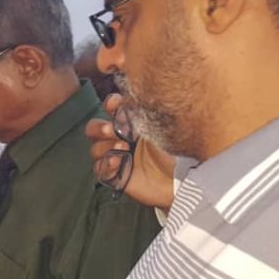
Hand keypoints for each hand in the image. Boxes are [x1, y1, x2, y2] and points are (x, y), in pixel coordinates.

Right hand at [86, 94, 175, 209]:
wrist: (183, 181)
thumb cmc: (180, 152)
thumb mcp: (162, 127)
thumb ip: (143, 113)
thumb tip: (130, 97)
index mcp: (133, 123)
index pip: (112, 109)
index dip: (110, 104)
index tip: (114, 104)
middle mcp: (123, 139)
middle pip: (94, 128)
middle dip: (99, 128)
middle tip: (112, 130)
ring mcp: (119, 157)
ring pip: (95, 149)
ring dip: (105, 147)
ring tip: (123, 149)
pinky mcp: (117, 176)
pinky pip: (100, 169)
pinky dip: (106, 165)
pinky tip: (118, 163)